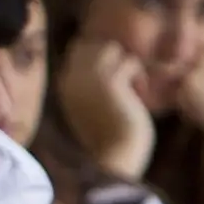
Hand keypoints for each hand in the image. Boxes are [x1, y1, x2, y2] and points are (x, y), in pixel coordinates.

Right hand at [57, 40, 154, 168]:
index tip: (114, 79)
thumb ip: (93, 85)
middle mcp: (71, 77)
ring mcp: (89, 78)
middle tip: (125, 82)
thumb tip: (111, 62)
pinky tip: (139, 97)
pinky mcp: (111, 82)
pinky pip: (131, 62)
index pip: (78, 49)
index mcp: (63, 85)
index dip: (100, 57)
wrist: (113, 160)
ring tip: (132, 89)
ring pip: (112, 48)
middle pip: (94, 44)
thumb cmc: (106, 139)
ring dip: (126, 66)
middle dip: (112, 58)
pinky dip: (139, 77)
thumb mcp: (91, 108)